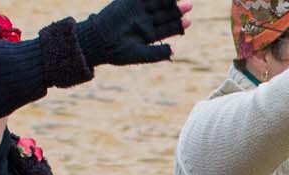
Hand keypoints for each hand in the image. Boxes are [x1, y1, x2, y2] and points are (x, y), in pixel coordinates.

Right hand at [76, 0, 191, 67]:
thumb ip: (156, 53)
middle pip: (165, 14)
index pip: (168, 28)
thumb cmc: (117, 51)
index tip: (188, 21)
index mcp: (150, 34)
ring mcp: (138, 11)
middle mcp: (146, 21)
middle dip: (177, 9)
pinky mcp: (129, 3)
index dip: (178, 25)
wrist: (98, 41)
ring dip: (168, 0)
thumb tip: (173, 52)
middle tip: (189, 5)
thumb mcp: (139, 54)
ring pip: (156, 3)